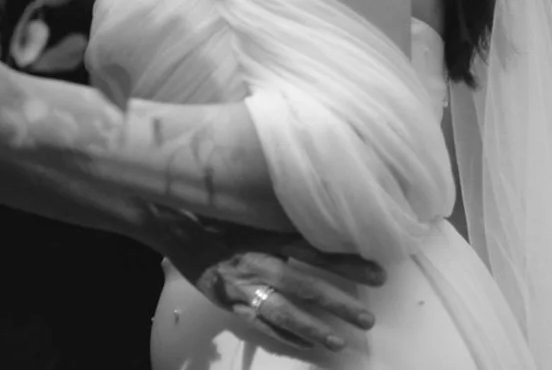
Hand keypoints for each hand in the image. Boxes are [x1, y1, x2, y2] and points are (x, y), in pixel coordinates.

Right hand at [161, 216, 385, 351]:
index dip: (346, 261)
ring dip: (314, 327)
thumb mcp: (252, 205)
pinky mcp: (229, 300)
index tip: (378, 273)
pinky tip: (308, 345)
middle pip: (304, 284)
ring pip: (283, 310)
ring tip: (340, 341)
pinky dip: (284, 335)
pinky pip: (260, 321)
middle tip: (368, 319)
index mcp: (266, 233)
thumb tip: (321, 208)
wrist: (174, 225)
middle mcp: (258, 260)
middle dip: (338, 302)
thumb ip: (281, 212)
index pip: (313, 249)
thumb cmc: (217, 211)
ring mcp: (243, 284)